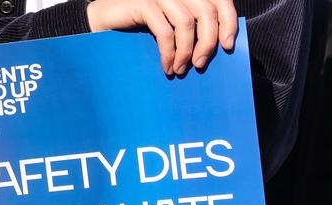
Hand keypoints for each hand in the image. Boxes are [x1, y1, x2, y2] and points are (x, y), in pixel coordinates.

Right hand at [86, 0, 237, 74]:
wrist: (102, 21)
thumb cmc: (138, 26)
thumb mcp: (170, 24)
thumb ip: (190, 27)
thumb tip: (213, 47)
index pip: (220, 1)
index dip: (228, 22)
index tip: (228, 46)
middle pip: (207, 12)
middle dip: (208, 42)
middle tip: (201, 64)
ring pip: (187, 23)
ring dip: (186, 51)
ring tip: (181, 69)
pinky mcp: (144, 4)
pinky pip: (165, 32)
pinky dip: (169, 53)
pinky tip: (167, 67)